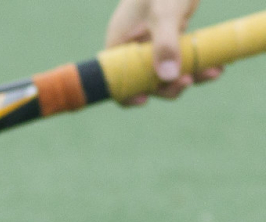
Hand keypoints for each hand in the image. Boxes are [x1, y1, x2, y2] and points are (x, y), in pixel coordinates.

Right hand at [105, 0, 222, 104]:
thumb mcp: (164, 13)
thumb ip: (166, 43)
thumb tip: (169, 77)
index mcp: (119, 43)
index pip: (115, 78)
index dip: (126, 93)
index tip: (145, 98)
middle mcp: (132, 48)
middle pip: (144, 81)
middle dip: (167, 86)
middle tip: (189, 80)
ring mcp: (151, 44)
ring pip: (166, 73)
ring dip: (188, 77)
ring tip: (213, 72)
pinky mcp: (169, 39)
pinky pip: (180, 60)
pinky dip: (197, 65)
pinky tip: (216, 65)